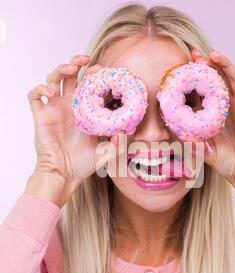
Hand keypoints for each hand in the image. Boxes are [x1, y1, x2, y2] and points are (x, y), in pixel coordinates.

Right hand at [25, 56, 118, 206]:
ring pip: (53, 79)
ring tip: (71, 69)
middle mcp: (69, 107)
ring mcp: (54, 109)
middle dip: (77, 63)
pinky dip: (40, 88)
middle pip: (70, 76)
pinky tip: (50, 91)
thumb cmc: (83, 164)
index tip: (105, 72)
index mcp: (84, 111)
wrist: (64, 175)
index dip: (95, 76)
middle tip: (87, 60)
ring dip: (60, 70)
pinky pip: (34, 96)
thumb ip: (118, 144)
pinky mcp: (41, 116)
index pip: (88, 86)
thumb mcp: (106, 153)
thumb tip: (125, 130)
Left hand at [191, 49, 234, 204]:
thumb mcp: (202, 152)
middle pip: (218, 80)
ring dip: (226, 66)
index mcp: (214, 114)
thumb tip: (174, 136)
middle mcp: (227, 108)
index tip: (183, 67)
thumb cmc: (225, 161)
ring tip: (215, 54)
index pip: (204, 91)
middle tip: (195, 55)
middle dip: (207, 66)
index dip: (195, 79)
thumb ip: (191, 144)